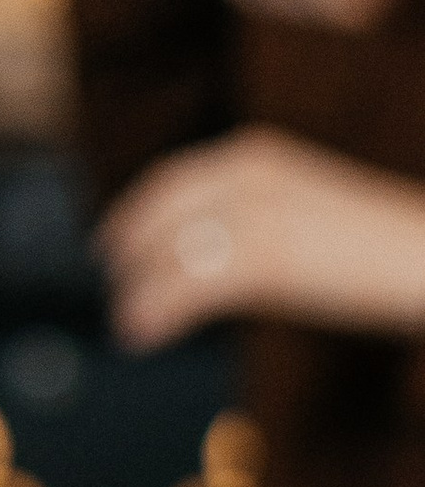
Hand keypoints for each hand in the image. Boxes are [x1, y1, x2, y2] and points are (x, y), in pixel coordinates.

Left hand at [99, 125, 424, 347]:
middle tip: (112, 289)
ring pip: (171, 251)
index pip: (172, 180)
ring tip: (126, 319)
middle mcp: (249, 174)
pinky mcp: (268, 255)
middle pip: (160, 213)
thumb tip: (199, 260)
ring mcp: (257, 212)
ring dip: (139, 289)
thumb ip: (253, 221)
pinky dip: (158, 308)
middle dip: (129, 252)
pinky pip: (192, 283)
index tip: (111, 244)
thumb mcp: (303, 214)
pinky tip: (143, 330)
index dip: (134, 214)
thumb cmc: (376, 247)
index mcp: (256, 157)